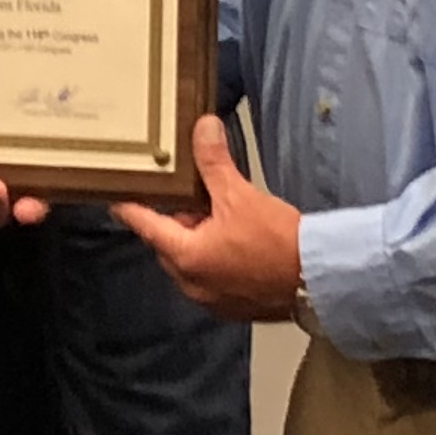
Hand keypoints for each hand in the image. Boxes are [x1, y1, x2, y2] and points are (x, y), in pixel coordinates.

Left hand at [116, 118, 307, 323]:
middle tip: (189, 194)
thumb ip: (214, 162)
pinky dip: (216, 257)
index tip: (116, 196)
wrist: (319, 280)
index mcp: (186, 257)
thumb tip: (202, 128)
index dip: (130, 207)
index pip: (145, 225)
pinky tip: (237, 241)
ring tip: (219, 214)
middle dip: (177, 219)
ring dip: (198, 238)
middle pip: (169, 243)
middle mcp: (191, 283)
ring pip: (191, 259)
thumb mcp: (240, 196)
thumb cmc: (278, 243)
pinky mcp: (233, 306)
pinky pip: (211, 276)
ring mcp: (212, 299)